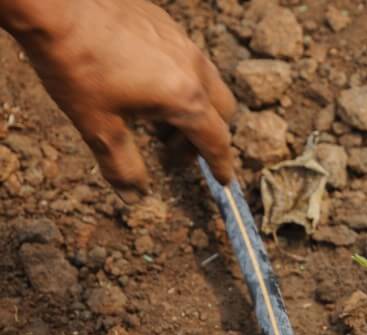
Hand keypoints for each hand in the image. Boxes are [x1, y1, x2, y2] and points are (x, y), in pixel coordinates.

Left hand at [3, 0, 235, 195]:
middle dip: (209, 135)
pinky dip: (181, 78)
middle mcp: (194, 69)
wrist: (55, 6)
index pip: (216, 140)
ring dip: (196, 105)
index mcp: (185, 99)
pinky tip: (147, 81)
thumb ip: (122, 164)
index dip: (221, 164)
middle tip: (178, 151)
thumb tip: (134, 196)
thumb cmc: (76, 63)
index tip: (223, 180)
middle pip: (223, 110)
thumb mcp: (97, 126)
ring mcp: (182, 42)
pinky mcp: (166, 24)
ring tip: (159, 117)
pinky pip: (188, 57)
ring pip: (208, 81)